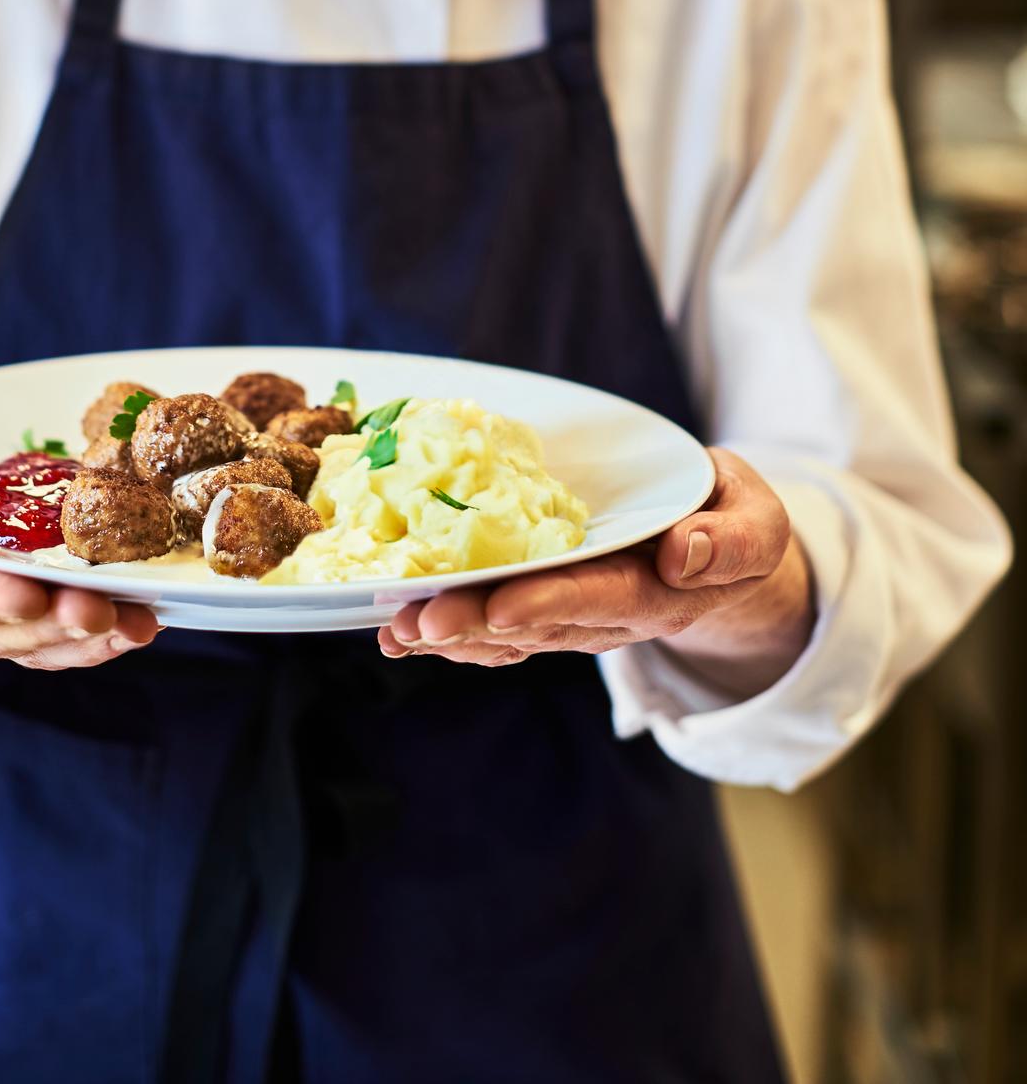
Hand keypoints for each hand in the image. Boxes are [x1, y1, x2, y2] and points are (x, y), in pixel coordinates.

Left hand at [379, 448, 814, 700]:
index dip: (551, 604)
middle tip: (419, 623)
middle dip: (479, 624)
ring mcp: (580, 618)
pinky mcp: (554, 610)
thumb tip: (685, 555)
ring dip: (453, 636)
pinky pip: (502, 630)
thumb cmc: (733, 518)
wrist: (720, 545)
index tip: (501, 608)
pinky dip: (453, 634)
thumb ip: (733, 540)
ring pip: (512, 635)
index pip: (604, 598)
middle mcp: (614, 615)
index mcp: (665, 591)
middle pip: (542, 625)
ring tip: (398, 630)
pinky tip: (403, 632)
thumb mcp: (756, 518)